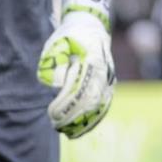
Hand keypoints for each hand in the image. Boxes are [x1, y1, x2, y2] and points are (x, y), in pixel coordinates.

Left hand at [39, 11, 115, 138]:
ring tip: (65, 132)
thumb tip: (57, 84)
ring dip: (83, 122)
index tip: (51, 112)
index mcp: (93, 59)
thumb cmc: (69, 36)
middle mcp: (105, 71)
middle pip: (91, 100)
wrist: (91, 29)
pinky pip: (103, 107)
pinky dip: (92, 121)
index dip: (66, 104)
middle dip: (72, 117)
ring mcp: (109, 80)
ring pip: (99, 107)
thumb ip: (53, 59)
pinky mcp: (109, 87)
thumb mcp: (57, 42)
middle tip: (55, 125)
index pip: (80, 88)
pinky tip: (78, 132)